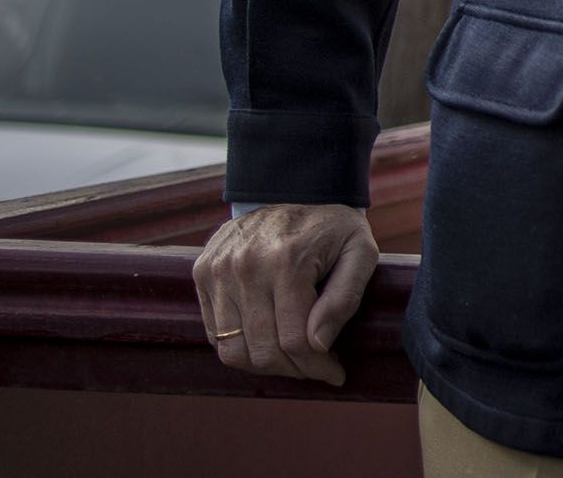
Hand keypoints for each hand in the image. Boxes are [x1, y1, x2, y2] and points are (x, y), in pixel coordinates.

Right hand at [193, 202, 380, 385]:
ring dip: (265, 365)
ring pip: (233, 349)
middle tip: (316, 369)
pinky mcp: (202, 272)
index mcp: (286, 261)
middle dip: (294, 371)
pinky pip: (215, 333)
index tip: (336, 374)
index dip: (317, 367)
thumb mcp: (360, 252)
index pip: (294, 340)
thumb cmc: (332, 226)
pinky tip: (267, 339)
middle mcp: (245, 266)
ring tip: (292, 359)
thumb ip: (345, 297)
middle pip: (262, 351)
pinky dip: (240, 347)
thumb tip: (319, 344)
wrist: (290, 188)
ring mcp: (217, 270)